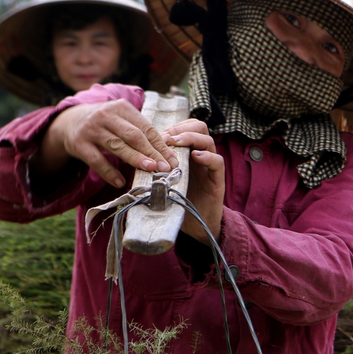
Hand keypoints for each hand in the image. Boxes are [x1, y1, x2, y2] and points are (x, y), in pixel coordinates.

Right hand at [33, 100, 177, 187]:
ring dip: (135, 159)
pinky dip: (109, 172)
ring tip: (150, 170)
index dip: (160, 145)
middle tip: (165, 167)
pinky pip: (97, 160)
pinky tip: (120, 182)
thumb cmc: (104, 123)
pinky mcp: (79, 143)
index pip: (145, 127)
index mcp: (122, 108)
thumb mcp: (120, 119)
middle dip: (151, 152)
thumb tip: (165, 151)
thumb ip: (139, 131)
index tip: (172, 160)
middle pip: (133, 135)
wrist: (68, 121)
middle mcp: (106, 116)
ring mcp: (92, 129)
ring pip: (117, 146)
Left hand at [164, 119, 224, 241]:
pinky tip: (196, 156)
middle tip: (167, 138)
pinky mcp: (217, 180)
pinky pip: (218, 162)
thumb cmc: (177, 203)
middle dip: (182, 128)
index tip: (159, 134)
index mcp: (188, 154)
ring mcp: (210, 167)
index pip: (187, 128)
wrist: (194, 227)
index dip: (174, 127)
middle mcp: (201, 157)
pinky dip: (208, 156)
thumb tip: (134, 156)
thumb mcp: (164, 181)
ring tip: (177, 142)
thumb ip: (156, 167)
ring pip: (208, 141)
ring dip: (191, 138)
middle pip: (200, 128)